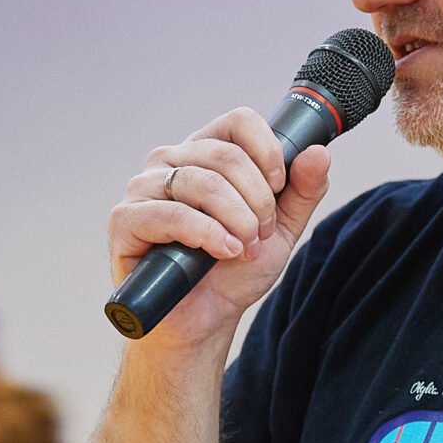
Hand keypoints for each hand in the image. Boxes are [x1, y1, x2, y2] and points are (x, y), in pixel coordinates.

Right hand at [106, 108, 332, 352]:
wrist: (204, 320)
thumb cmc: (232, 273)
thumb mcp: (280, 230)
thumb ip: (302, 191)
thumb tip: (317, 152)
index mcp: (205, 153)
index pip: (238, 121)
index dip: (268, 152)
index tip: (280, 187)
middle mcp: (171, 161)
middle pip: (226, 156)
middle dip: (258, 201)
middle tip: (261, 234)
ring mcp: (143, 188)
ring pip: (203, 182)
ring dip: (237, 220)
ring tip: (243, 249)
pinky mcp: (125, 220)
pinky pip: (172, 214)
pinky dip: (207, 234)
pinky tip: (222, 252)